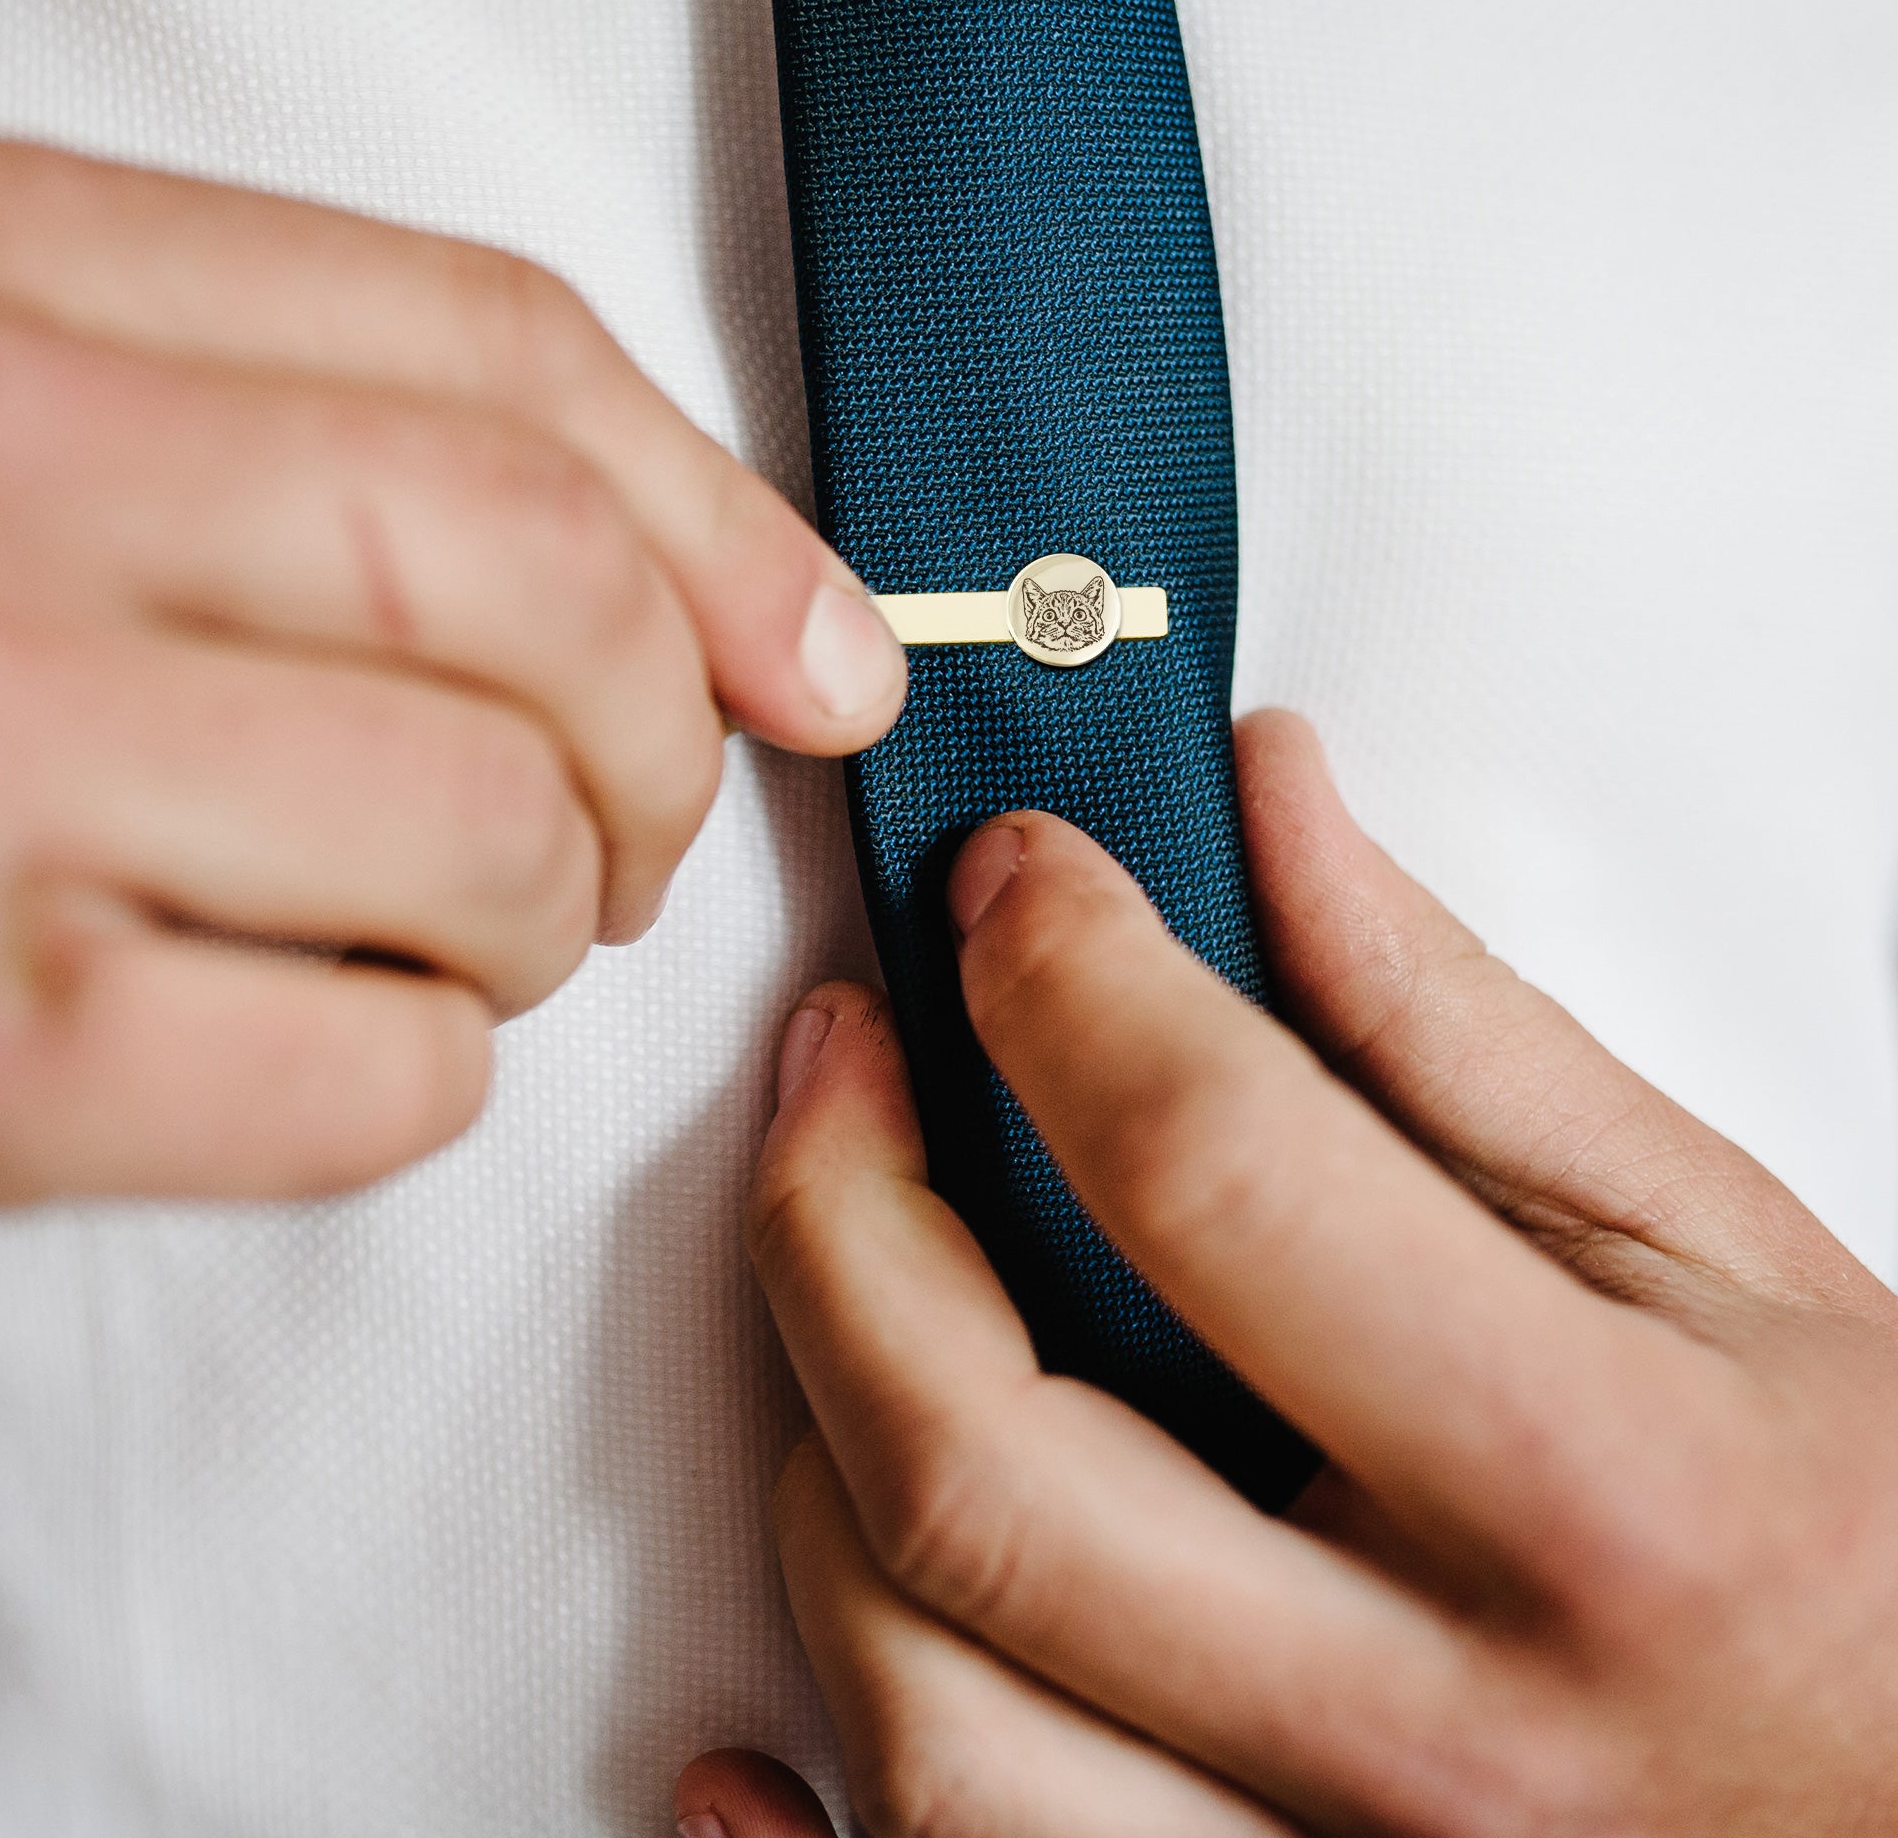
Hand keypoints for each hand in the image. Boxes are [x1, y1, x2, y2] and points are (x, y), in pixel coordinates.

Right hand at [0, 141, 903, 1229]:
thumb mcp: (42, 443)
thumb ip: (372, 462)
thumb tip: (792, 632)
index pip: (508, 355)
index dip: (731, 526)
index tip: (820, 658)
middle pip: (551, 592)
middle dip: (663, 750)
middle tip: (616, 830)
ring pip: (498, 840)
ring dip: (532, 924)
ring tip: (430, 933)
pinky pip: (389, 1077)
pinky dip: (413, 1080)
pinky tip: (292, 1042)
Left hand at [682, 709, 1897, 1836]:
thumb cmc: (1878, 1556)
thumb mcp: (1718, 1243)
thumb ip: (1450, 1021)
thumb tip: (1262, 812)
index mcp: (1600, 1497)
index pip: (1211, 1177)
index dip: (1063, 980)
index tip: (1012, 884)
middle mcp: (1449, 1741)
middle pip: (985, 1469)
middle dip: (838, 1211)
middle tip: (840, 1062)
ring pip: (929, 1720)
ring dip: (825, 1465)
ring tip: (856, 1313)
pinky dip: (806, 1803)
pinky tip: (764, 1718)